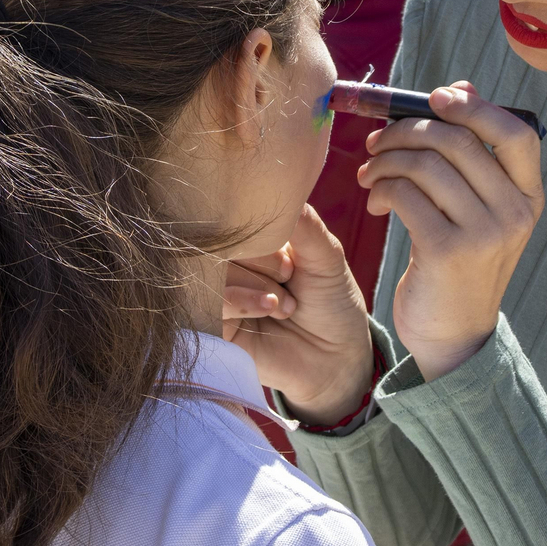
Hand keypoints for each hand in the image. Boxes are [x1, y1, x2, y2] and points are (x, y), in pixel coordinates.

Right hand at [223, 205, 373, 424]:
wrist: (337, 358)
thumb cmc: (332, 303)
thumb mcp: (326, 257)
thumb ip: (305, 225)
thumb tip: (283, 187)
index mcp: (254, 240)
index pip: (236, 216)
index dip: (261, 229)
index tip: (292, 251)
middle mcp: (232, 263)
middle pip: (221, 242)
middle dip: (260, 259)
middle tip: (290, 275)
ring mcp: (220, 294)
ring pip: (213, 271)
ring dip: (253, 284)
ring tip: (286, 303)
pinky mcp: (214, 326)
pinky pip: (209, 303)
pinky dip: (240, 301)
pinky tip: (268, 307)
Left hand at [360, 82, 542, 380]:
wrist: (452, 336)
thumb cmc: (458, 262)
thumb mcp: (477, 208)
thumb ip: (472, 153)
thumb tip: (461, 87)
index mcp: (529, 196)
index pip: (517, 133)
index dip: (477, 107)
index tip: (436, 98)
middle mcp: (514, 212)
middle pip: (458, 141)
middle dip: (407, 131)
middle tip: (376, 142)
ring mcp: (484, 233)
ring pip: (427, 165)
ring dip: (386, 161)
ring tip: (369, 173)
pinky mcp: (447, 251)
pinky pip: (406, 195)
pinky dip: (382, 189)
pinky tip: (375, 201)